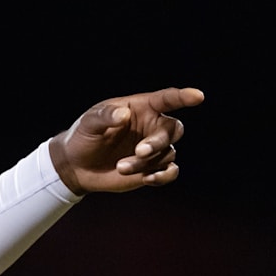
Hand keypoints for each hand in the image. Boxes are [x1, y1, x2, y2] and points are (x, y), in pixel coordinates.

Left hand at [48, 87, 204, 194]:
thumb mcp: (89, 123)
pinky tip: (148, 178)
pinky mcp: (153, 168)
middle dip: (159, 141)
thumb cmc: (83, 137)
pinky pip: (170, 171)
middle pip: (173, 129)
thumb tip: (124, 114)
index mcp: (140, 108)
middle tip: (140, 151)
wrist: (77, 166)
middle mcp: (152, 126)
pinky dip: (163, 176)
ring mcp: (154, 148)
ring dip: (146, 162)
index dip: (183, 97)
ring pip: (167, 154)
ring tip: (121, 167)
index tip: (197, 96)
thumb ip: (105, 116)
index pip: (166, 99)